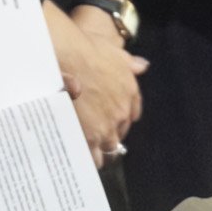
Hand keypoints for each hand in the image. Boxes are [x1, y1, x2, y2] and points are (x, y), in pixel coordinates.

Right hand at [50, 0, 144, 159]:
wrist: (68, 58)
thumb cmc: (89, 52)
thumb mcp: (116, 54)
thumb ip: (130, 64)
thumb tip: (143, 66)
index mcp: (130, 93)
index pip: (131, 113)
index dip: (121, 118)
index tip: (113, 121)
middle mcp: (121, 112)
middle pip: (119, 132)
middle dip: (110, 136)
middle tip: (99, 139)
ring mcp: (106, 126)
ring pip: (108, 147)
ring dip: (100, 150)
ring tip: (90, 154)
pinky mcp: (89, 136)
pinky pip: (92, 155)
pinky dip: (88, 158)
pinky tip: (81, 159)